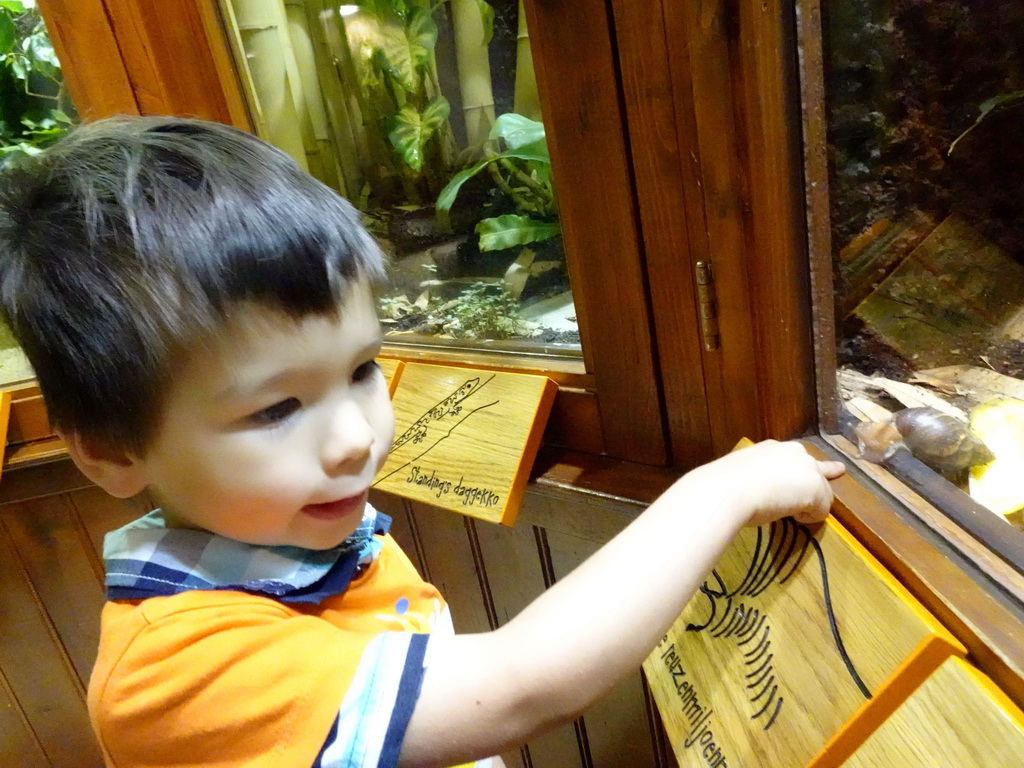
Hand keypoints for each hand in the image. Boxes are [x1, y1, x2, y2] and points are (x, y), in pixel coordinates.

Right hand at [683, 440, 845, 526]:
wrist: (730, 489)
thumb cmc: (725, 484)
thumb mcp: (739, 475)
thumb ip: (752, 479)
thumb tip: (748, 493)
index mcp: (771, 448)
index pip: (793, 455)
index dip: (798, 468)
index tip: (804, 471)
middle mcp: (793, 452)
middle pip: (816, 467)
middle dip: (821, 476)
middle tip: (839, 470)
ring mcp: (808, 469)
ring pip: (822, 490)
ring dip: (810, 503)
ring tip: (792, 514)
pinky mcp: (817, 489)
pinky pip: (821, 510)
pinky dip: (810, 517)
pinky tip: (794, 518)